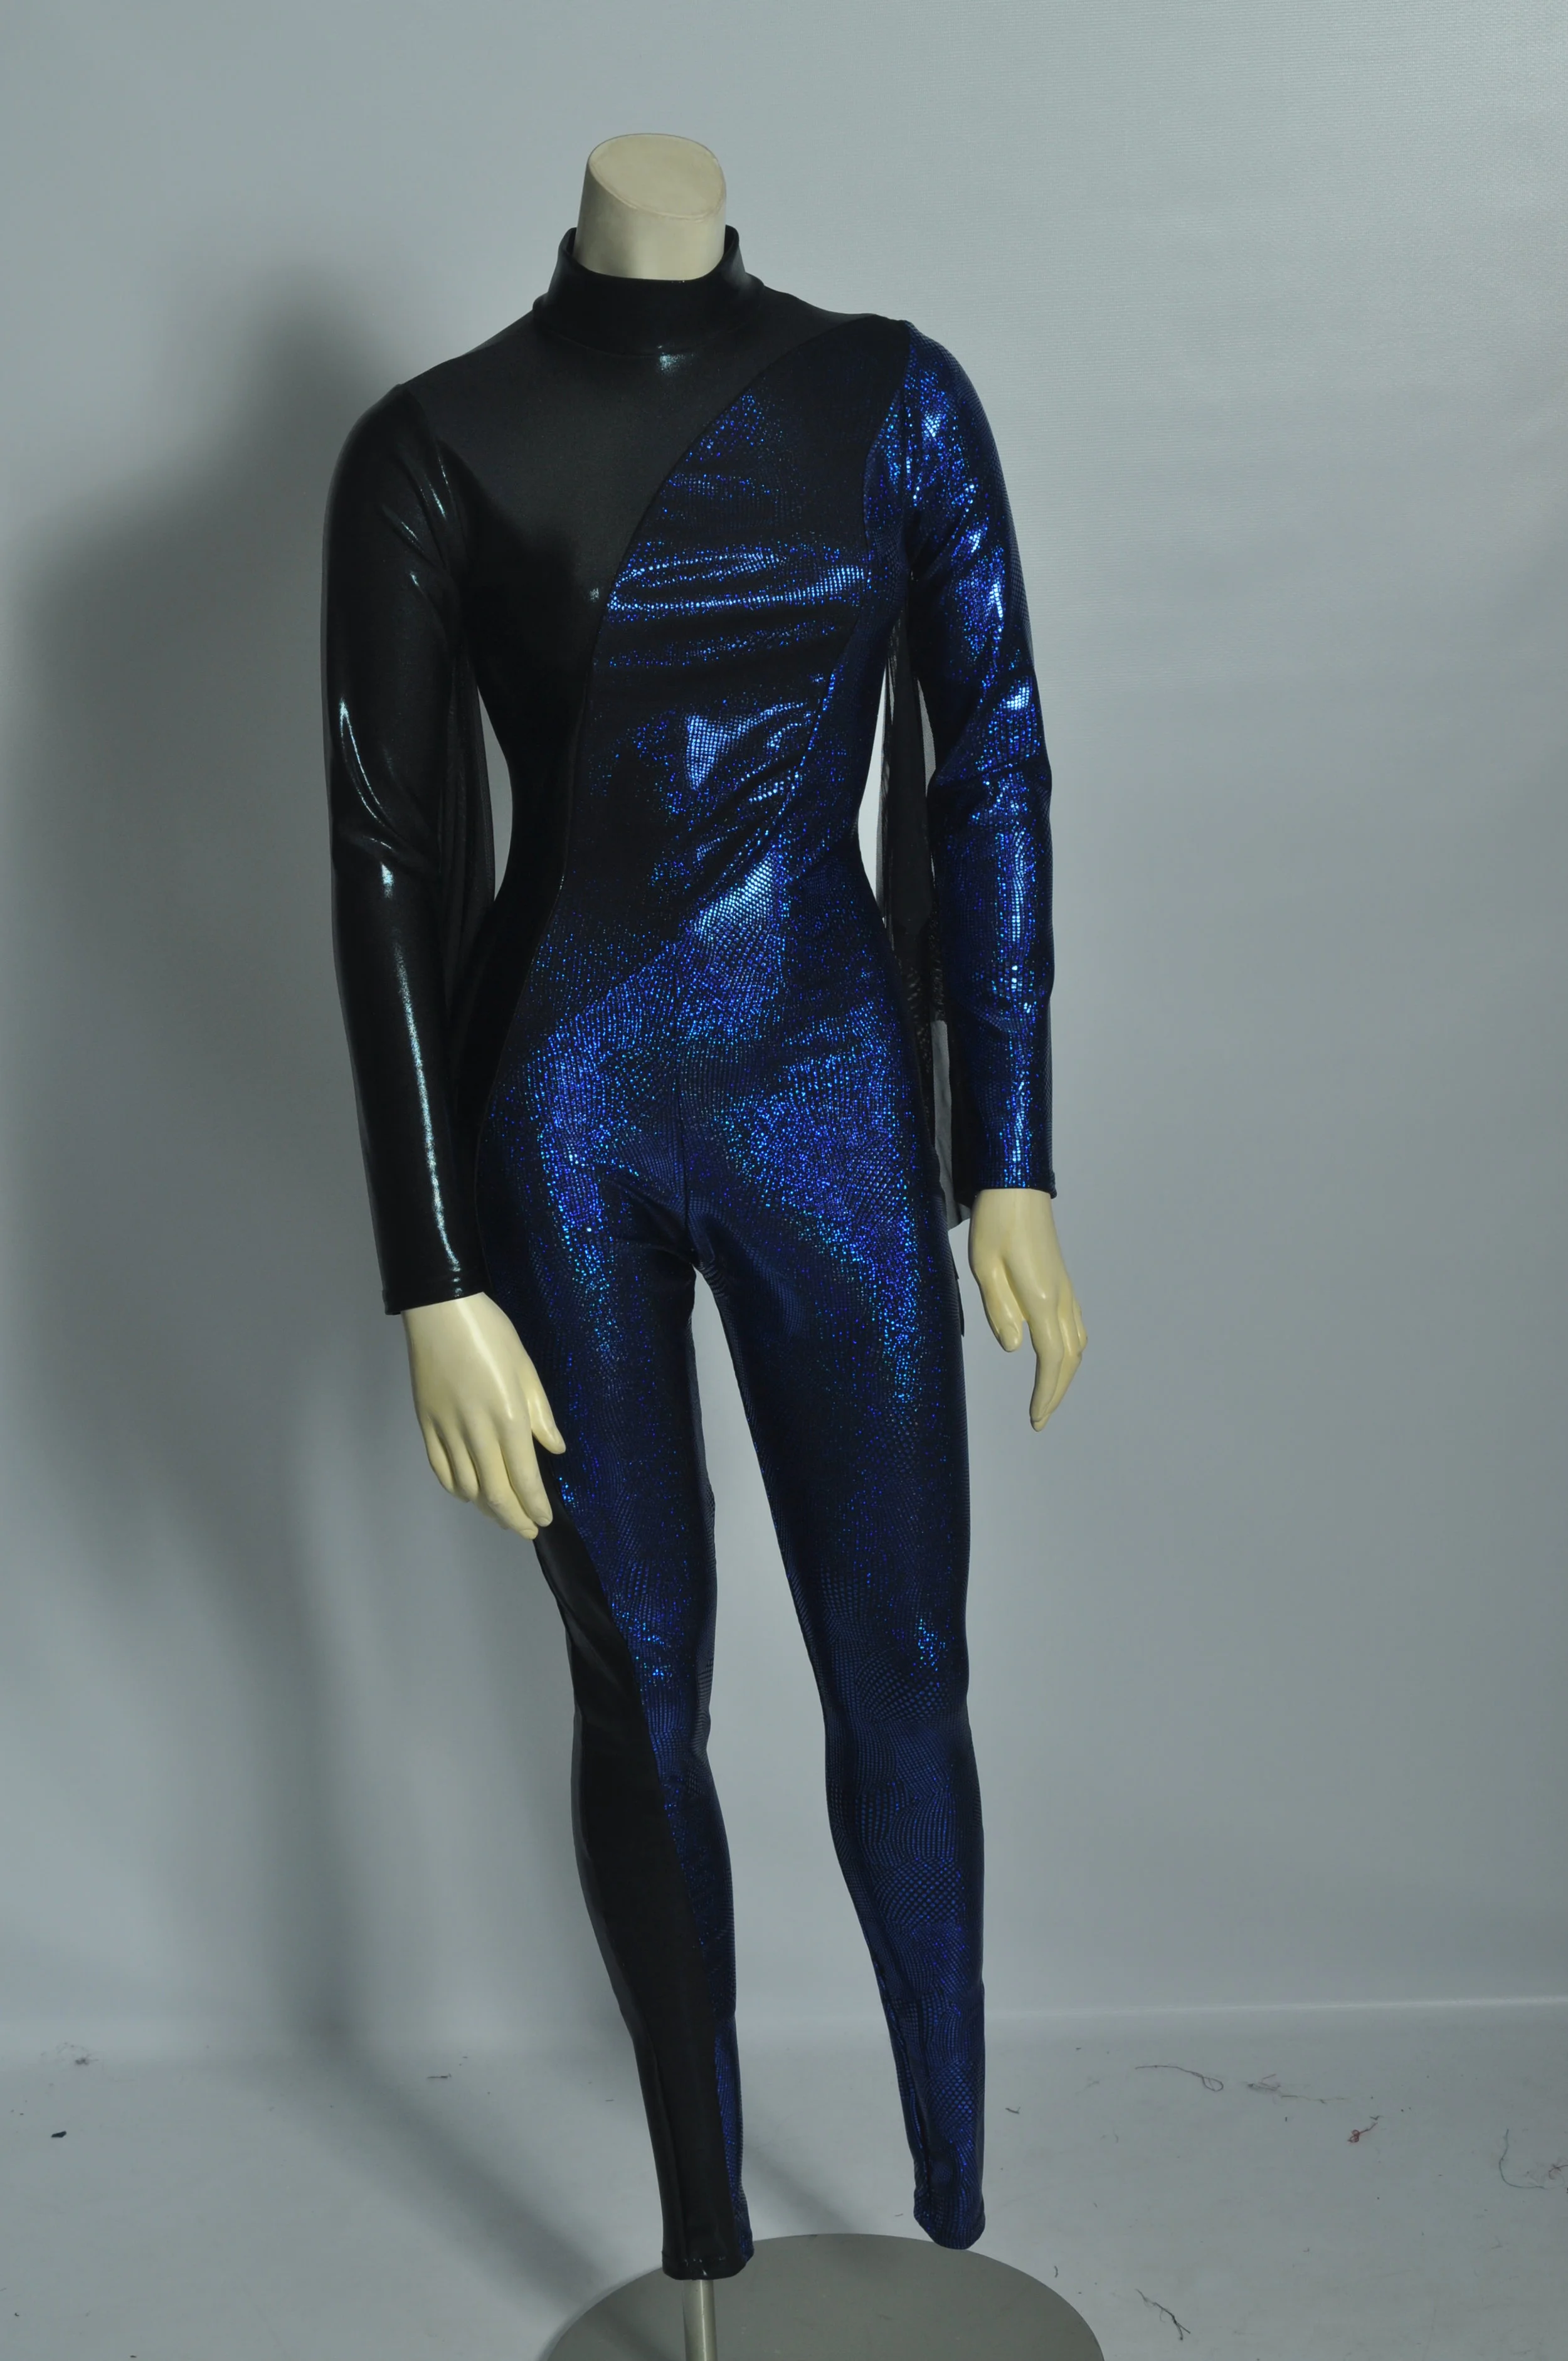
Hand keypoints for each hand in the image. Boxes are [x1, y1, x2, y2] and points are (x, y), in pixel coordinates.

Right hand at [401, 1293, 565, 1538]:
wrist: (440, 1312)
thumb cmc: (491, 1333)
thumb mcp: (527, 1368)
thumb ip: (541, 1413)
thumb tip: (555, 1449)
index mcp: (508, 1415)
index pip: (524, 1477)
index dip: (535, 1506)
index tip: (544, 1519)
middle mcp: (477, 1430)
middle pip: (495, 1492)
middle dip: (514, 1518)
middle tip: (526, 1530)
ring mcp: (447, 1430)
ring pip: (466, 1487)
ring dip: (486, 1507)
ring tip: (501, 1512)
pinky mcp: (425, 1425)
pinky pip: (441, 1470)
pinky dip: (456, 1488)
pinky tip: (469, 1491)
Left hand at [968, 1188, 1085, 1430]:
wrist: (1017, 1185)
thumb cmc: (994, 1222)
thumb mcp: (983, 1265)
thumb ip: (999, 1309)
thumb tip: (1015, 1348)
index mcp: (1041, 1296)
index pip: (1051, 1359)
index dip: (1046, 1393)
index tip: (1036, 1419)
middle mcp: (1061, 1296)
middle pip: (1070, 1358)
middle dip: (1057, 1393)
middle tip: (1040, 1419)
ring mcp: (1066, 1288)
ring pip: (1077, 1343)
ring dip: (1065, 1374)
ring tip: (1047, 1396)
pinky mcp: (1063, 1281)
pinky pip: (1075, 1326)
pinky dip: (1069, 1352)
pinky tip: (1057, 1358)